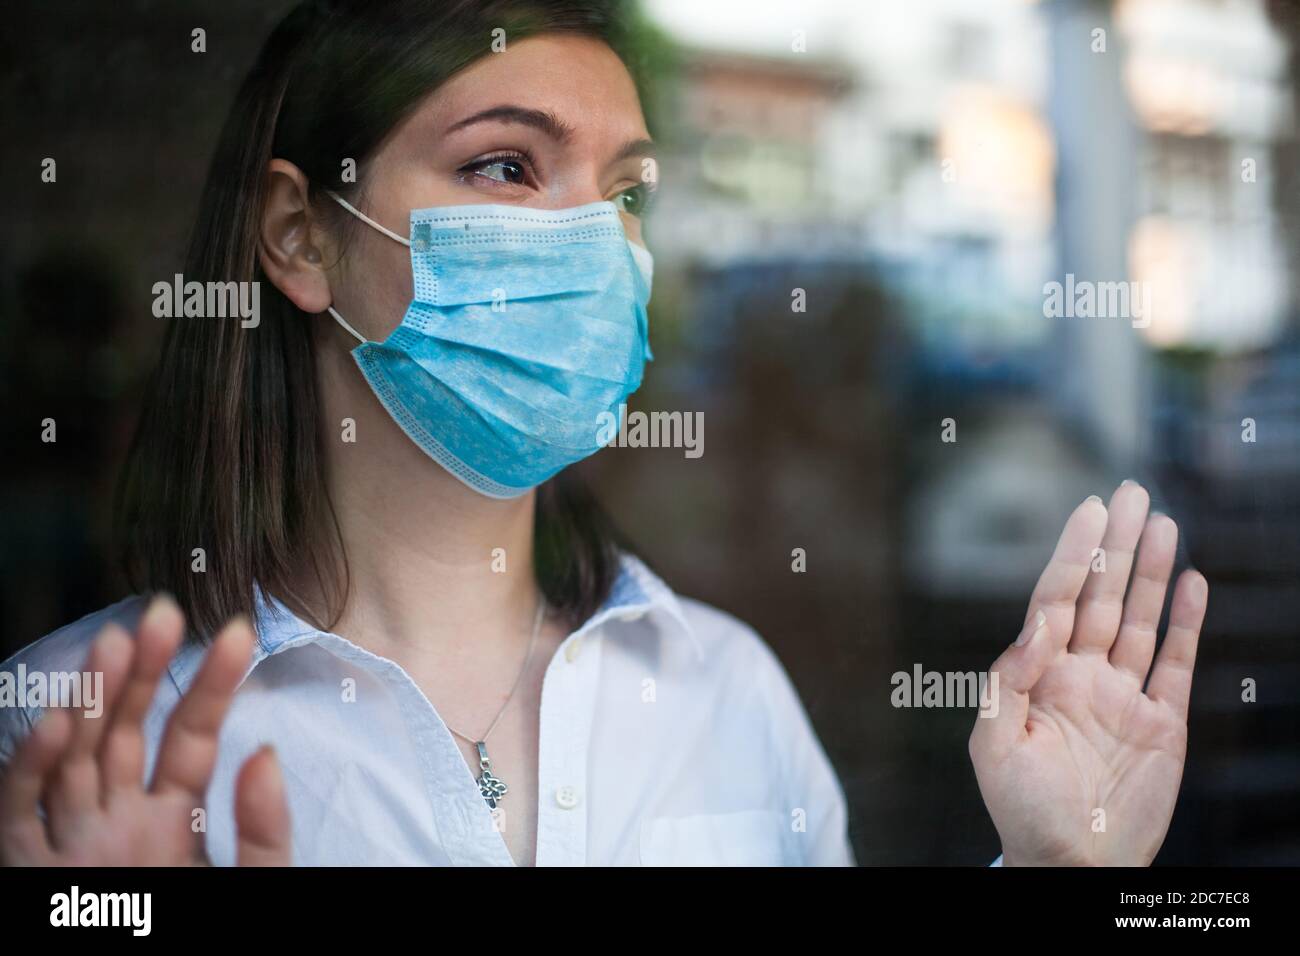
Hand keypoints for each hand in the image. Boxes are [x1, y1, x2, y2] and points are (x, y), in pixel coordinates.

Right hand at [0, 596, 290, 865]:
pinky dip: (32, 768)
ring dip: (90, 700)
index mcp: (176, 820)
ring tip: (113, 642)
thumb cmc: (205, 937)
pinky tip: (58, 723)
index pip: (191, 736)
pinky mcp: (29, 872)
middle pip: (125, 733)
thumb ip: (263, 831)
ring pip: (73, 759)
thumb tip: (266, 755)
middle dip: (140, 672)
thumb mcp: (251, 884)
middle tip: (162, 612)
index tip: (238, 631)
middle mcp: (121, 820)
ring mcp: (74, 843)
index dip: (211, 684)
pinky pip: (22, 813)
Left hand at [969, 481, 1207, 865]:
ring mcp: (1123, 695)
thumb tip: (1038, 622)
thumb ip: (1009, 679)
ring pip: (1142, 619)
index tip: (1088, 511)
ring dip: (1152, 572)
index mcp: (1038, 674)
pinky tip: (1192, 583)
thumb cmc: (1021, 808)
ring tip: (1163, 523)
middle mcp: (1082, 674)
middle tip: (1130, 492)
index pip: (1056, 599)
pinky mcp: (1161, 721)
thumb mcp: (994, 744)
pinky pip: (1176, 664)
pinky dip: (1186, 624)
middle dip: (1115, 545)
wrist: (1070, 864)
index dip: (1072, 554)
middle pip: (1102, 595)